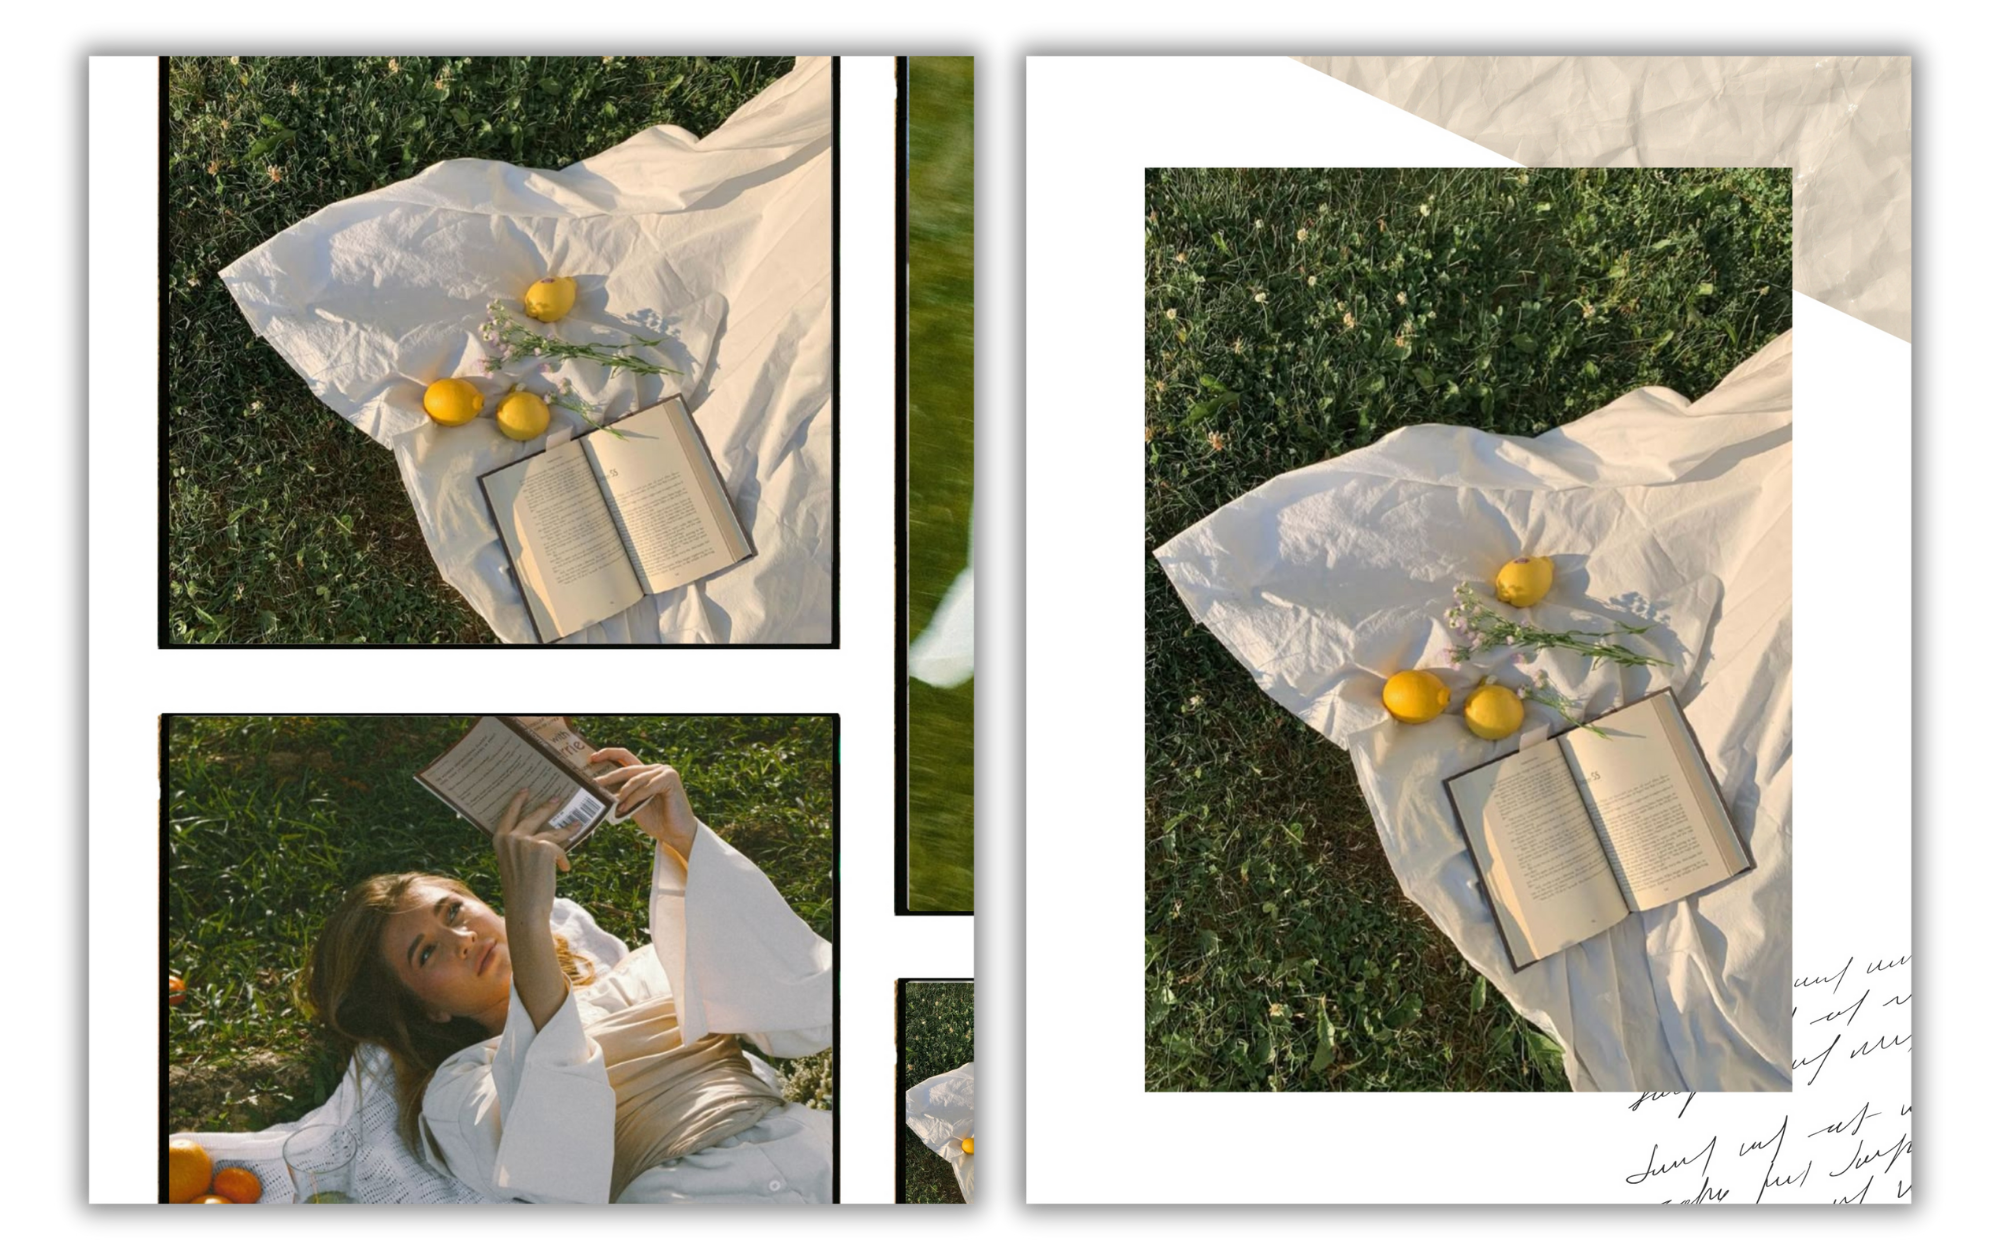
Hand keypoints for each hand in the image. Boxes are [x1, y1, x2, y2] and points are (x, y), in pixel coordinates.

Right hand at [492, 788, 581, 916]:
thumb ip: (522, 847)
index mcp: (499, 841)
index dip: (517, 802)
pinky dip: (563, 859)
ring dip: (566, 829)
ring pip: (551, 831)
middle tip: (557, 798)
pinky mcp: (543, 847)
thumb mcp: (516, 864)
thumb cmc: (521, 890)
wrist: (525, 908)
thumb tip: (545, 832)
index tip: (525, 790)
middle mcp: (511, 837)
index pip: (508, 815)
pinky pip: (559, 848)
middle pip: (533, 816)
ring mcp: (526, 840)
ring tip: (576, 824)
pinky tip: (564, 869)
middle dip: (547, 807)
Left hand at [588, 748, 698, 858]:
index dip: (608, 754)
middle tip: (595, 783)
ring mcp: (664, 771)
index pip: (625, 757)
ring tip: (613, 803)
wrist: (676, 833)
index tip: (592, 758)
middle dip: (609, 776)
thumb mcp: (633, 806)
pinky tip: (626, 807)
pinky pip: (646, 787)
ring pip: (636, 778)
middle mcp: (655, 768)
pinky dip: (634, 797)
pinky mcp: (670, 779)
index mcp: (645, 772)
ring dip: (622, 792)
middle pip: (627, 768)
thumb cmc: (656, 820)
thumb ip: (621, 796)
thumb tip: (598, 792)